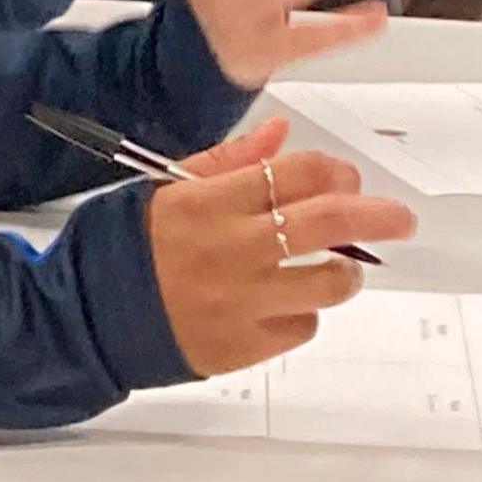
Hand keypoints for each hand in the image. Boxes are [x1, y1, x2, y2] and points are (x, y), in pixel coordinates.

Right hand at [144, 118, 418, 376]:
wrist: (83, 321)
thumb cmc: (117, 252)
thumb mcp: (159, 190)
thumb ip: (225, 162)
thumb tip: (278, 135)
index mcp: (209, 204)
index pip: (299, 173)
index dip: (335, 171)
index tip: (346, 178)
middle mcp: (232, 250)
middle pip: (332, 222)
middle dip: (380, 215)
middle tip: (398, 219)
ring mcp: (243, 302)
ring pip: (332, 281)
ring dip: (345, 271)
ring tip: (335, 269)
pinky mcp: (245, 346)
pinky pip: (303, 326)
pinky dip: (301, 313)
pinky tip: (278, 304)